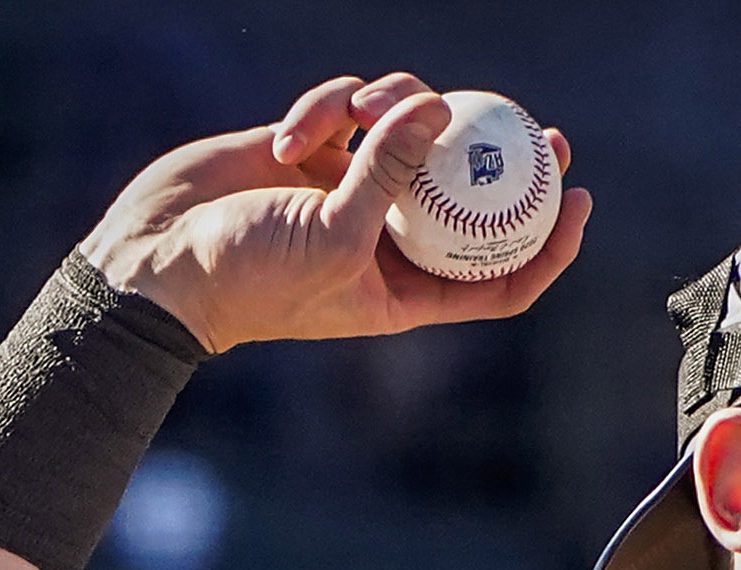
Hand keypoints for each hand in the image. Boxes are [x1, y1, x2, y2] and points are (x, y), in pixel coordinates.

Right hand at [76, 73, 591, 354]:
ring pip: (409, 132)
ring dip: (393, 110)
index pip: (500, 275)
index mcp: (408, 289)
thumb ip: (390, 174)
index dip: (550, 244)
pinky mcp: (313, 151)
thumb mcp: (333, 234)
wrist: (159, 259)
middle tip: (546, 131)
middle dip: (509, 163)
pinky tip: (294, 134)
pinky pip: (347, 108)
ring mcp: (352, 191)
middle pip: (471, 197)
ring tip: (359, 113)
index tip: (581, 201)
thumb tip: (441, 113)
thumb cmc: (249, 275)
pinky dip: (327, 109)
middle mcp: (389, 240)